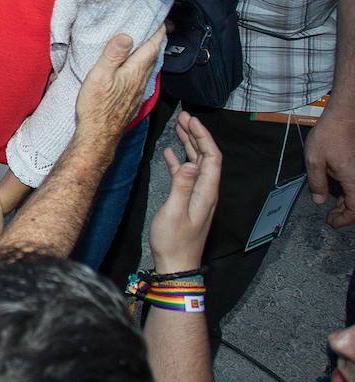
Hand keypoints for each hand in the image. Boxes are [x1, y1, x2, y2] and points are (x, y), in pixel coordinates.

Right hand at [73, 26, 164, 145]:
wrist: (98, 135)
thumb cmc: (97, 107)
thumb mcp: (100, 76)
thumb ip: (113, 55)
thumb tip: (127, 36)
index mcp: (135, 71)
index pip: (152, 46)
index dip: (158, 30)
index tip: (161, 18)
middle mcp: (141, 80)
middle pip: (154, 54)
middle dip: (156, 39)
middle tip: (156, 25)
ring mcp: (138, 90)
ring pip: (149, 65)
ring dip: (150, 52)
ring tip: (146, 41)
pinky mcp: (133, 98)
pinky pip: (143, 75)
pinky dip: (143, 64)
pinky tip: (135, 65)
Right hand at [148, 111, 221, 271]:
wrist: (176, 265)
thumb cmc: (173, 242)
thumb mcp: (174, 213)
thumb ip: (180, 187)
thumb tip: (187, 163)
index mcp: (206, 192)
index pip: (211, 158)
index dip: (203, 137)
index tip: (192, 120)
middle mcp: (206, 192)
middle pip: (206, 157)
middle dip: (197, 135)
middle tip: (184, 117)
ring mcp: (197, 196)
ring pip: (197, 164)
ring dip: (189, 145)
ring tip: (178, 127)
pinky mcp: (187, 200)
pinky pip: (187, 175)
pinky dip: (179, 160)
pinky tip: (170, 153)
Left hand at [304, 108, 354, 227]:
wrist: (345, 116)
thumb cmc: (330, 134)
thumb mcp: (314, 160)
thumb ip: (316, 182)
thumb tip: (319, 199)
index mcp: (354, 180)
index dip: (343, 219)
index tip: (332, 222)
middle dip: (345, 212)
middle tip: (331, 215)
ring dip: (349, 201)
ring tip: (333, 203)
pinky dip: (351, 190)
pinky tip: (340, 188)